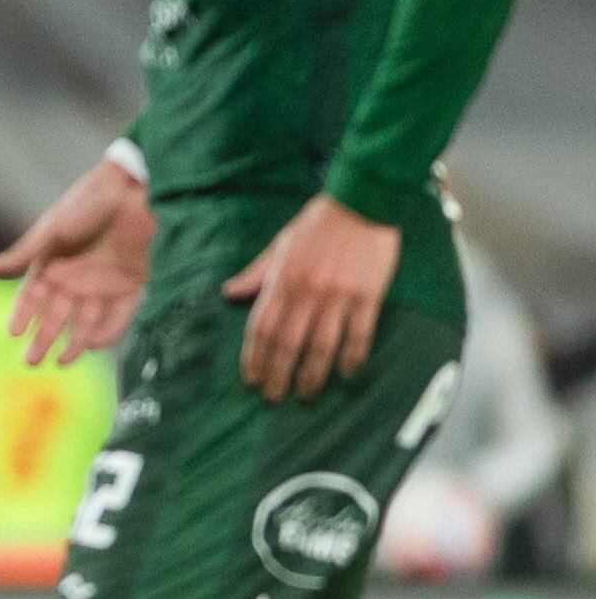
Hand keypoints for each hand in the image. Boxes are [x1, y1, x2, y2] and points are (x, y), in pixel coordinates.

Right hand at [0, 159, 152, 366]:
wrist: (132, 189)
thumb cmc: (86, 204)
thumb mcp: (51, 228)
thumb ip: (25, 253)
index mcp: (51, 264)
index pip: (31, 297)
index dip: (22, 315)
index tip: (12, 333)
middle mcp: (75, 278)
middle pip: (56, 316)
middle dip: (43, 339)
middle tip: (31, 361)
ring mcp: (103, 284)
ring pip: (85, 321)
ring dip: (74, 342)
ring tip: (62, 361)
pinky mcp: (131, 284)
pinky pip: (119, 316)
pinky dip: (108, 331)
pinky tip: (94, 344)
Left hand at [225, 194, 398, 401]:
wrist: (363, 201)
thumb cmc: (319, 223)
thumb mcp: (280, 245)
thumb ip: (257, 273)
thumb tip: (230, 293)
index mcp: (283, 279)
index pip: (262, 327)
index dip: (255, 356)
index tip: (251, 378)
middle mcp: (307, 290)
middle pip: (288, 342)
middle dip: (278, 374)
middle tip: (273, 397)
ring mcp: (338, 295)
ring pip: (322, 345)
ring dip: (312, 374)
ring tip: (305, 394)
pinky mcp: (368, 295)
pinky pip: (359, 334)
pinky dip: (351, 357)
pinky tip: (345, 373)